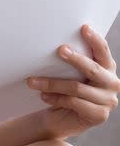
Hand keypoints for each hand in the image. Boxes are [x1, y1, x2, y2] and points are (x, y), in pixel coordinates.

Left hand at [26, 24, 119, 138]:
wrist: (62, 118)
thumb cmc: (64, 90)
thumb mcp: (68, 73)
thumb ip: (68, 61)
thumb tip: (50, 42)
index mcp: (107, 68)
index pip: (103, 51)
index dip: (95, 39)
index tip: (83, 27)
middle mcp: (112, 83)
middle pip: (92, 69)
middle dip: (75, 59)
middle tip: (60, 50)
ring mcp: (108, 101)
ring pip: (77, 88)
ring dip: (52, 83)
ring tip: (33, 81)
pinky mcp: (99, 115)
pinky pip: (74, 103)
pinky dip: (56, 98)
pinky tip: (44, 96)